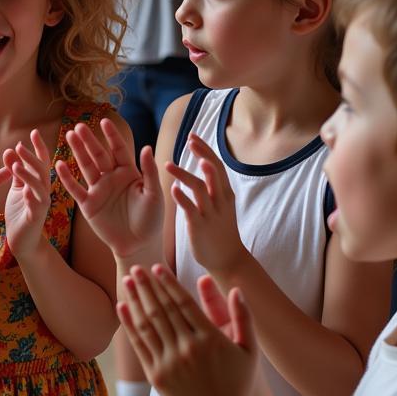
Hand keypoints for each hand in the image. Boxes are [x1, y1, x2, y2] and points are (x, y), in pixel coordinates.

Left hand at [3, 129, 51, 261]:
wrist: (22, 241)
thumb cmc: (20, 213)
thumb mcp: (16, 188)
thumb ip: (16, 171)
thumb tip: (10, 150)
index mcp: (38, 183)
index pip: (40, 162)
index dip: (38, 147)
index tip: (33, 132)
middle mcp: (43, 192)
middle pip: (41, 171)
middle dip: (32, 158)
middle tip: (20, 145)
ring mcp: (41, 205)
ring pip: (39, 187)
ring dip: (29, 176)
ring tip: (17, 166)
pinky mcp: (35, 218)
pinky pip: (35, 207)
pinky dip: (31, 198)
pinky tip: (25, 192)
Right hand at [55, 117, 161, 260]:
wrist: (138, 245)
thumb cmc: (151, 220)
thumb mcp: (153, 194)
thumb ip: (149, 171)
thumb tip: (146, 147)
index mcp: (129, 173)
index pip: (118, 150)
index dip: (111, 136)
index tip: (104, 121)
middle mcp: (112, 178)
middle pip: (98, 155)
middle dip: (89, 141)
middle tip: (79, 126)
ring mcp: (98, 190)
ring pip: (86, 167)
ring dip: (77, 152)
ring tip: (69, 136)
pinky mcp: (88, 205)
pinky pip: (76, 189)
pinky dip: (67, 178)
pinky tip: (59, 164)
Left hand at [117, 263, 256, 395]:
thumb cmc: (238, 385)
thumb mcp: (249, 351)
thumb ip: (243, 317)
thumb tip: (236, 288)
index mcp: (209, 339)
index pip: (183, 303)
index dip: (168, 283)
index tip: (157, 267)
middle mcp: (187, 348)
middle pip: (162, 309)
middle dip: (148, 286)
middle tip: (136, 267)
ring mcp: (170, 362)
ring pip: (148, 324)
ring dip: (136, 299)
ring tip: (127, 281)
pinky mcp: (156, 375)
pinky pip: (139, 344)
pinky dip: (129, 324)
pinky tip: (122, 307)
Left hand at [165, 133, 247, 277]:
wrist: (228, 259)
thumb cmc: (221, 229)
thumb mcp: (223, 204)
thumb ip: (214, 186)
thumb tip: (206, 165)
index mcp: (225, 193)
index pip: (217, 165)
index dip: (206, 149)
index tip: (193, 136)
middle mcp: (220, 200)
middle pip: (212, 171)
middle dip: (202, 153)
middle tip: (189, 139)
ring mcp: (210, 213)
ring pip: (200, 188)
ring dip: (184, 174)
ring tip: (168, 164)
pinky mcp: (199, 226)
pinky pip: (190, 209)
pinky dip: (182, 198)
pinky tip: (172, 188)